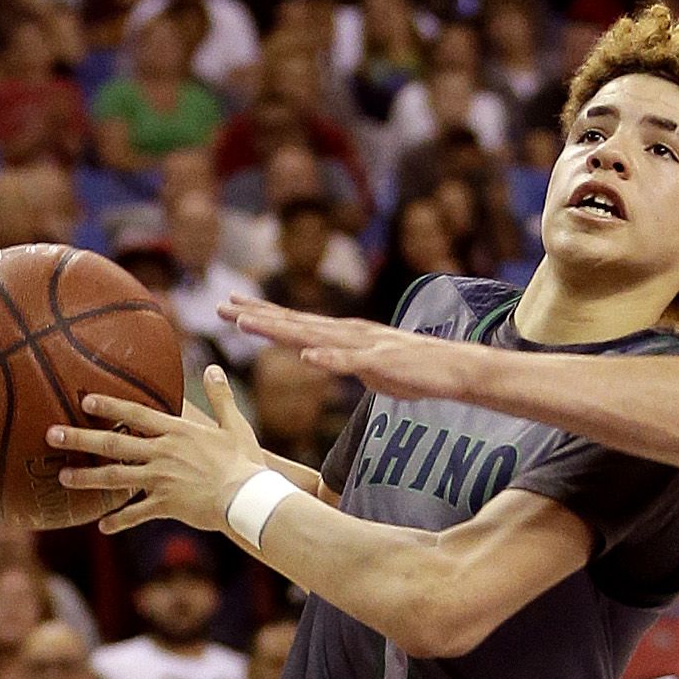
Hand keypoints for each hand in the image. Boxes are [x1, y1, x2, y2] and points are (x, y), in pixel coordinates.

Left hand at [49, 368, 262, 534]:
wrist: (248, 498)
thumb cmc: (245, 462)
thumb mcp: (234, 425)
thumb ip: (220, 397)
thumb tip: (214, 369)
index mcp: (177, 431)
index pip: (135, 413)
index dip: (109, 405)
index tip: (84, 400)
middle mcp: (162, 453)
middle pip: (113, 442)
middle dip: (80, 437)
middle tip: (52, 434)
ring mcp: (161, 480)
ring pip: (115, 477)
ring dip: (87, 477)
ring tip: (63, 476)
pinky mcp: (166, 505)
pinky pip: (136, 514)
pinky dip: (119, 521)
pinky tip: (102, 527)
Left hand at [216, 299, 472, 402]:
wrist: (457, 369)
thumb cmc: (417, 372)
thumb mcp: (371, 369)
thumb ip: (346, 363)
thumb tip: (324, 361)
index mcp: (344, 336)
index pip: (296, 323)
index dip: (263, 315)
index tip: (231, 307)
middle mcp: (348, 333)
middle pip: (295, 323)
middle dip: (257, 315)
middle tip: (221, 306)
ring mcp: (364, 346)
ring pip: (313, 336)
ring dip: (279, 330)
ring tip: (248, 324)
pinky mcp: (383, 363)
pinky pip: (351, 363)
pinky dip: (328, 359)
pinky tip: (306, 357)